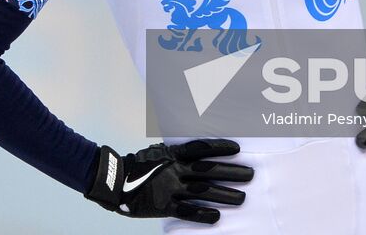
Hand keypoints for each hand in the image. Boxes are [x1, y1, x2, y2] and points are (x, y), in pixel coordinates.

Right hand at [85, 138, 253, 224]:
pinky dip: (202, 214)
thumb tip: (197, 148)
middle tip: (251, 174)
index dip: (220, 148)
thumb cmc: (138, 165)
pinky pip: (186, 211)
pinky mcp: (164, 206)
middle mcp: (174, 169)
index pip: (200, 148)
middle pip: (208, 170)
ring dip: (224, 194)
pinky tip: (217, 217)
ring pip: (203, 191)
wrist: (114, 180)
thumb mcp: (158, 152)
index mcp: (172, 154)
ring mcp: (170, 188)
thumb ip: (176, 152)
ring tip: (242, 198)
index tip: (238, 149)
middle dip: (231, 172)